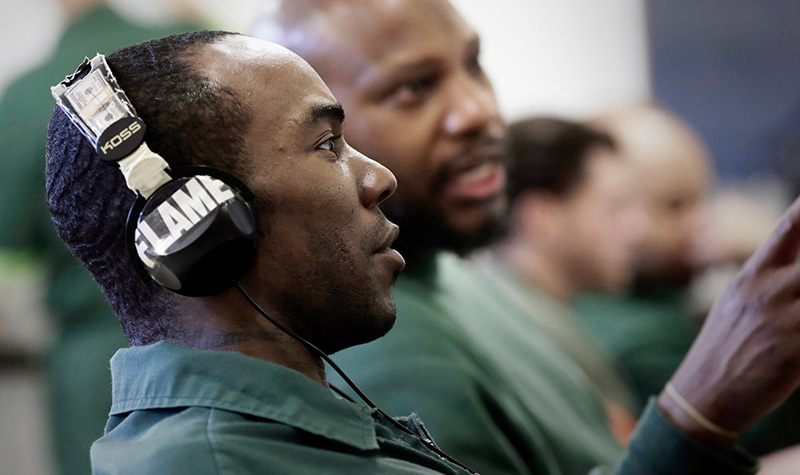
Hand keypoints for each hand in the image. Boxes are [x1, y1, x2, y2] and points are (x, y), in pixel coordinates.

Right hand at [658, 194, 799, 446]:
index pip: (788, 228)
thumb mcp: (737, 301)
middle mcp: (768, 293)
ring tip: (799, 313)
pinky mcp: (796, 353)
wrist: (705, 395)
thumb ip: (771, 274)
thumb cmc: (725, 346)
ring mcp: (784, 322)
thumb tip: (796, 244)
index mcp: (751, 277)